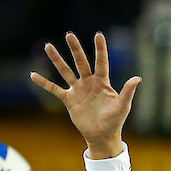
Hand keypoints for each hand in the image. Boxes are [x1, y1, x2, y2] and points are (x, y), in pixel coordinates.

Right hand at [30, 32, 139, 158]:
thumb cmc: (115, 120)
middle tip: (69, 34)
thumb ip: (128, 91)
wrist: (102, 135)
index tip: (98, 34)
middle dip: (75, 49)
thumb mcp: (123, 105)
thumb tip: (137, 78)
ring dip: (57, 60)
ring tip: (48, 46)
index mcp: (103, 82)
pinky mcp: (69, 100)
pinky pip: (55, 89)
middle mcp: (89, 83)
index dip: (100, 49)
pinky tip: (33, 75)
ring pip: (65, 71)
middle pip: (81, 62)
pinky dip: (44, 83)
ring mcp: (78, 90)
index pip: (101, 62)